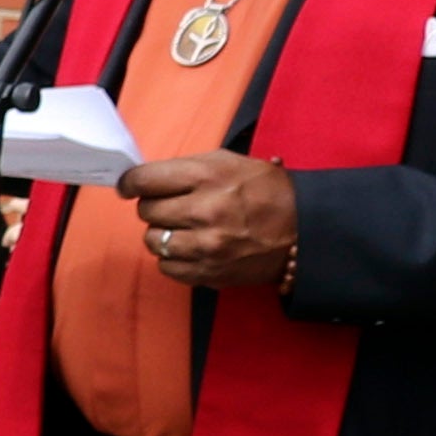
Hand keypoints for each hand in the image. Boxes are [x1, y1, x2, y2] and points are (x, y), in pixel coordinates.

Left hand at [117, 147, 299, 296]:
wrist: (306, 228)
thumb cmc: (265, 190)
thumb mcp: (228, 163)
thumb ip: (184, 170)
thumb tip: (141, 179)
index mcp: (207, 177)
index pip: (144, 180)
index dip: (131, 183)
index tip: (130, 187)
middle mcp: (205, 211)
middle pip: (147, 211)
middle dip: (156, 207)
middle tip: (174, 206)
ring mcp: (207, 246)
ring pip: (154, 240)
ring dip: (164, 234)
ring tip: (186, 228)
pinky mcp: (211, 272)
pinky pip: (168, 268)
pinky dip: (174, 259)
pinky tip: (193, 248)